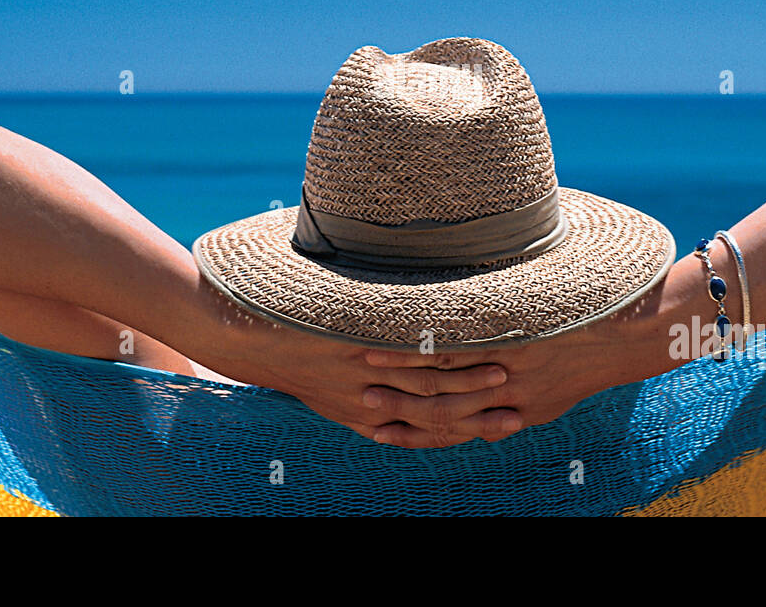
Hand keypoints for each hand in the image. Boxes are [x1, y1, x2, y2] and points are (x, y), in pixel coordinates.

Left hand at [199, 293, 523, 446]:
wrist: (243, 334)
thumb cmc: (284, 358)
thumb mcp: (324, 388)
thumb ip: (360, 391)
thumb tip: (392, 386)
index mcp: (365, 415)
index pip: (429, 431)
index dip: (468, 430)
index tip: (504, 426)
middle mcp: (370, 402)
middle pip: (438, 414)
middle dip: (481, 411)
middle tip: (522, 410)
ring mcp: (366, 373)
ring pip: (429, 385)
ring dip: (471, 380)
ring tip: (508, 371)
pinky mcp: (357, 344)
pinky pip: (405, 350)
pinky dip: (439, 348)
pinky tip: (468, 334)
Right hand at [361, 310, 643, 447]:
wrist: (623, 336)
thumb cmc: (583, 362)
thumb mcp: (547, 399)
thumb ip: (512, 410)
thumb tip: (486, 423)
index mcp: (507, 414)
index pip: (449, 430)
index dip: (410, 434)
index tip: (376, 429)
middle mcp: (502, 397)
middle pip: (437, 407)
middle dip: (395, 405)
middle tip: (357, 400)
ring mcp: (504, 365)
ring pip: (441, 374)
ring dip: (398, 371)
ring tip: (362, 362)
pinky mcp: (509, 336)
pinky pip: (460, 341)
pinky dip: (424, 340)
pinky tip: (396, 330)